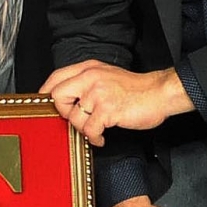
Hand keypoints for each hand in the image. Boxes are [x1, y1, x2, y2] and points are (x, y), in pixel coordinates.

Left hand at [39, 59, 190, 146]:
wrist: (159, 93)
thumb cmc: (135, 88)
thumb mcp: (106, 75)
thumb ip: (86, 82)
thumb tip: (65, 97)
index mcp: (89, 68)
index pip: (56, 77)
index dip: (47, 93)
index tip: (48, 105)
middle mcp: (91, 78)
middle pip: (57, 96)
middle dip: (64, 113)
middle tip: (76, 119)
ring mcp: (99, 93)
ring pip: (74, 117)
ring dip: (83, 129)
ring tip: (95, 130)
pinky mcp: (108, 109)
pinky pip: (89, 130)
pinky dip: (94, 138)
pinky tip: (101, 136)